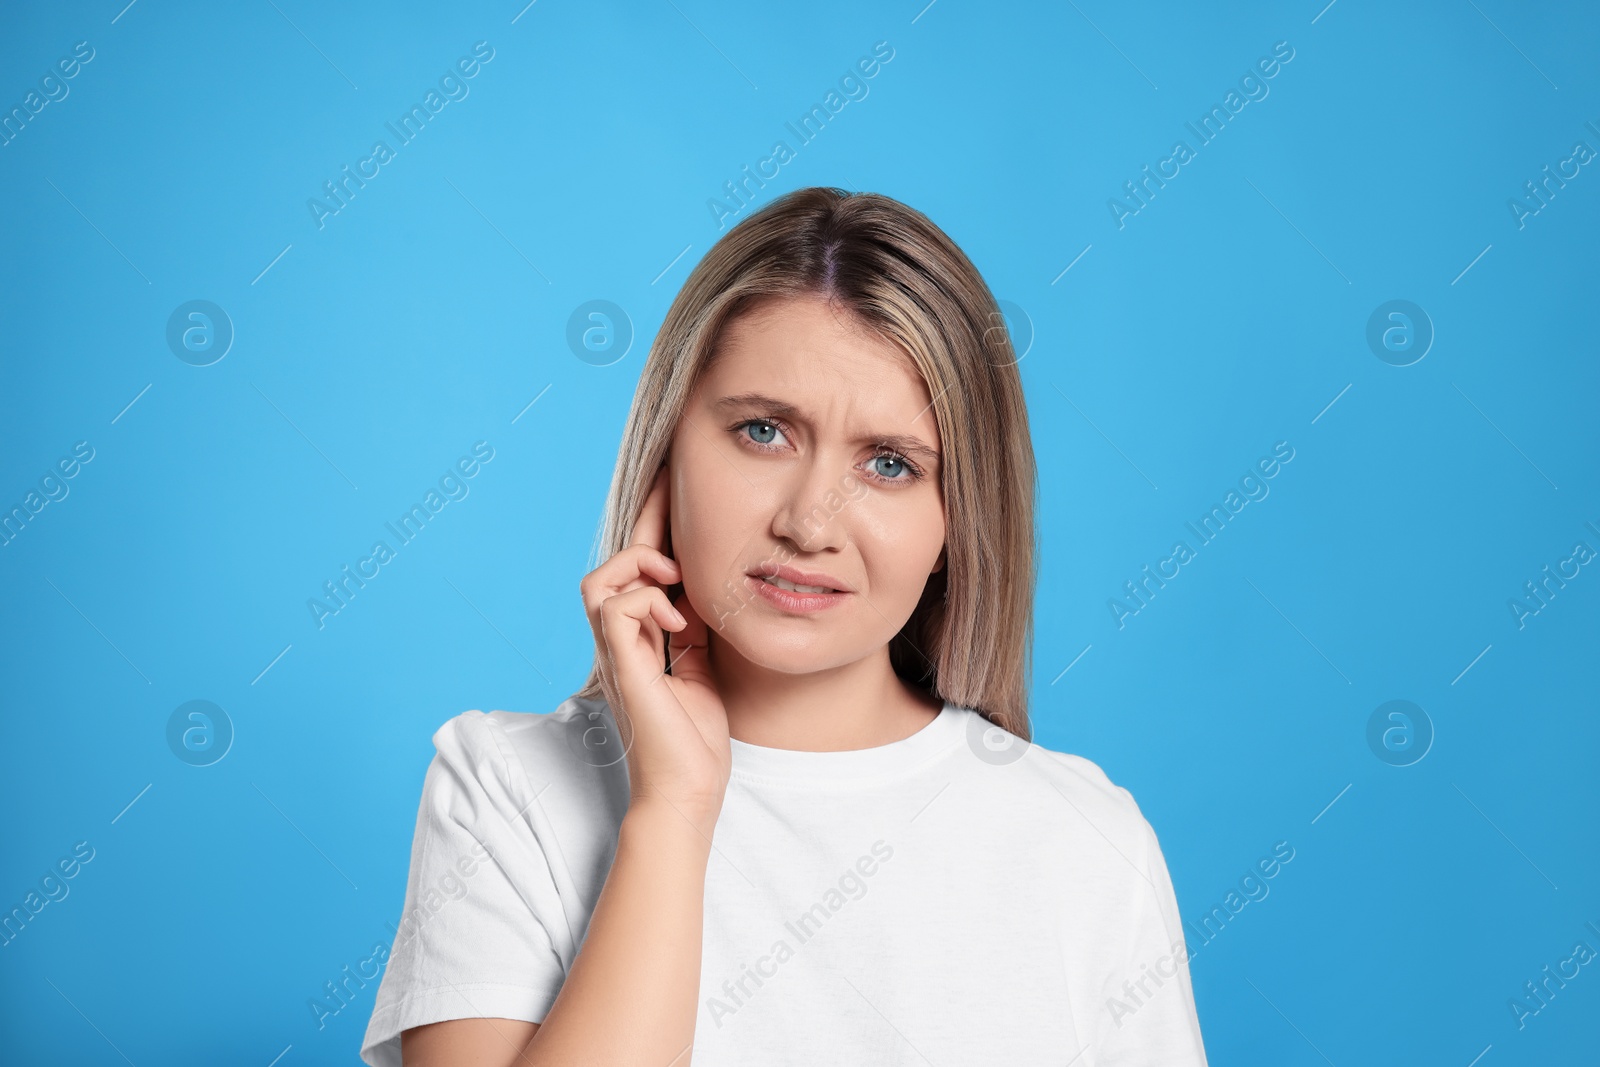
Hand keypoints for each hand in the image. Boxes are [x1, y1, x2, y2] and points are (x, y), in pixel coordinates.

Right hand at [579, 465, 730, 831]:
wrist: (688, 793)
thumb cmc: (695, 739)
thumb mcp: (704, 664)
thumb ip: (696, 625)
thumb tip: (707, 583)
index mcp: (638, 638)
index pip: (637, 567)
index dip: (653, 523)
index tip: (676, 481)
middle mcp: (619, 642)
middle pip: (611, 563)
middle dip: (645, 522)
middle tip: (682, 510)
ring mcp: (617, 655)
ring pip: (599, 580)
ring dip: (639, 568)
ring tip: (677, 583)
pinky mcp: (624, 671)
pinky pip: (614, 610)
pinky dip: (645, 601)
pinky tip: (677, 620)